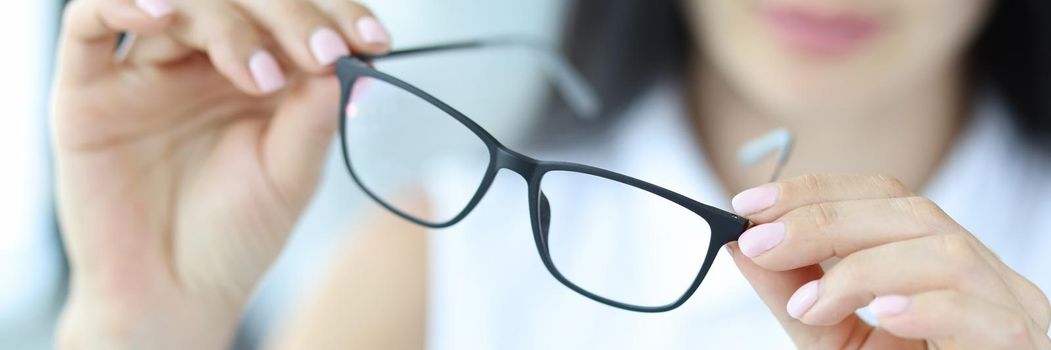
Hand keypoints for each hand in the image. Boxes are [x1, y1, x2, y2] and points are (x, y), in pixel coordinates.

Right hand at [52, 0, 389, 347]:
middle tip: (321, 54)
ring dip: (228, 24)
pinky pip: (89, 23)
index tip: (371, 38)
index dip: (334, 14)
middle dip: (291, 16)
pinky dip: (122, 3)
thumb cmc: (235, 234)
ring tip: (261, 75)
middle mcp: (204, 60)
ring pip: (182, 2)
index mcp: (261, 70)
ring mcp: (147, 69)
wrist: (174, 294)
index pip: (296, 14)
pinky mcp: (89, 89)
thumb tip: (345, 54)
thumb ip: (313, 114)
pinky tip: (162, 13)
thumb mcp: (291, 174)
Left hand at [728, 175, 1050, 348]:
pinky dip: (927, 306)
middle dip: (823, 222)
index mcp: (937, 259)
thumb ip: (792, 292)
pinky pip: (984, 313)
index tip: (746, 206)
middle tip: (760, 245)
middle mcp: (979, 274)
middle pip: (911, 213)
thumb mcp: (832, 335)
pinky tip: (884, 314)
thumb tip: (741, 244)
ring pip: (947, 253)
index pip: (884, 196)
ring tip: (808, 307)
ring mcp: (1008, 308)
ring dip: (864, 269)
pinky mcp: (1018, 346)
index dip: (815, 191)